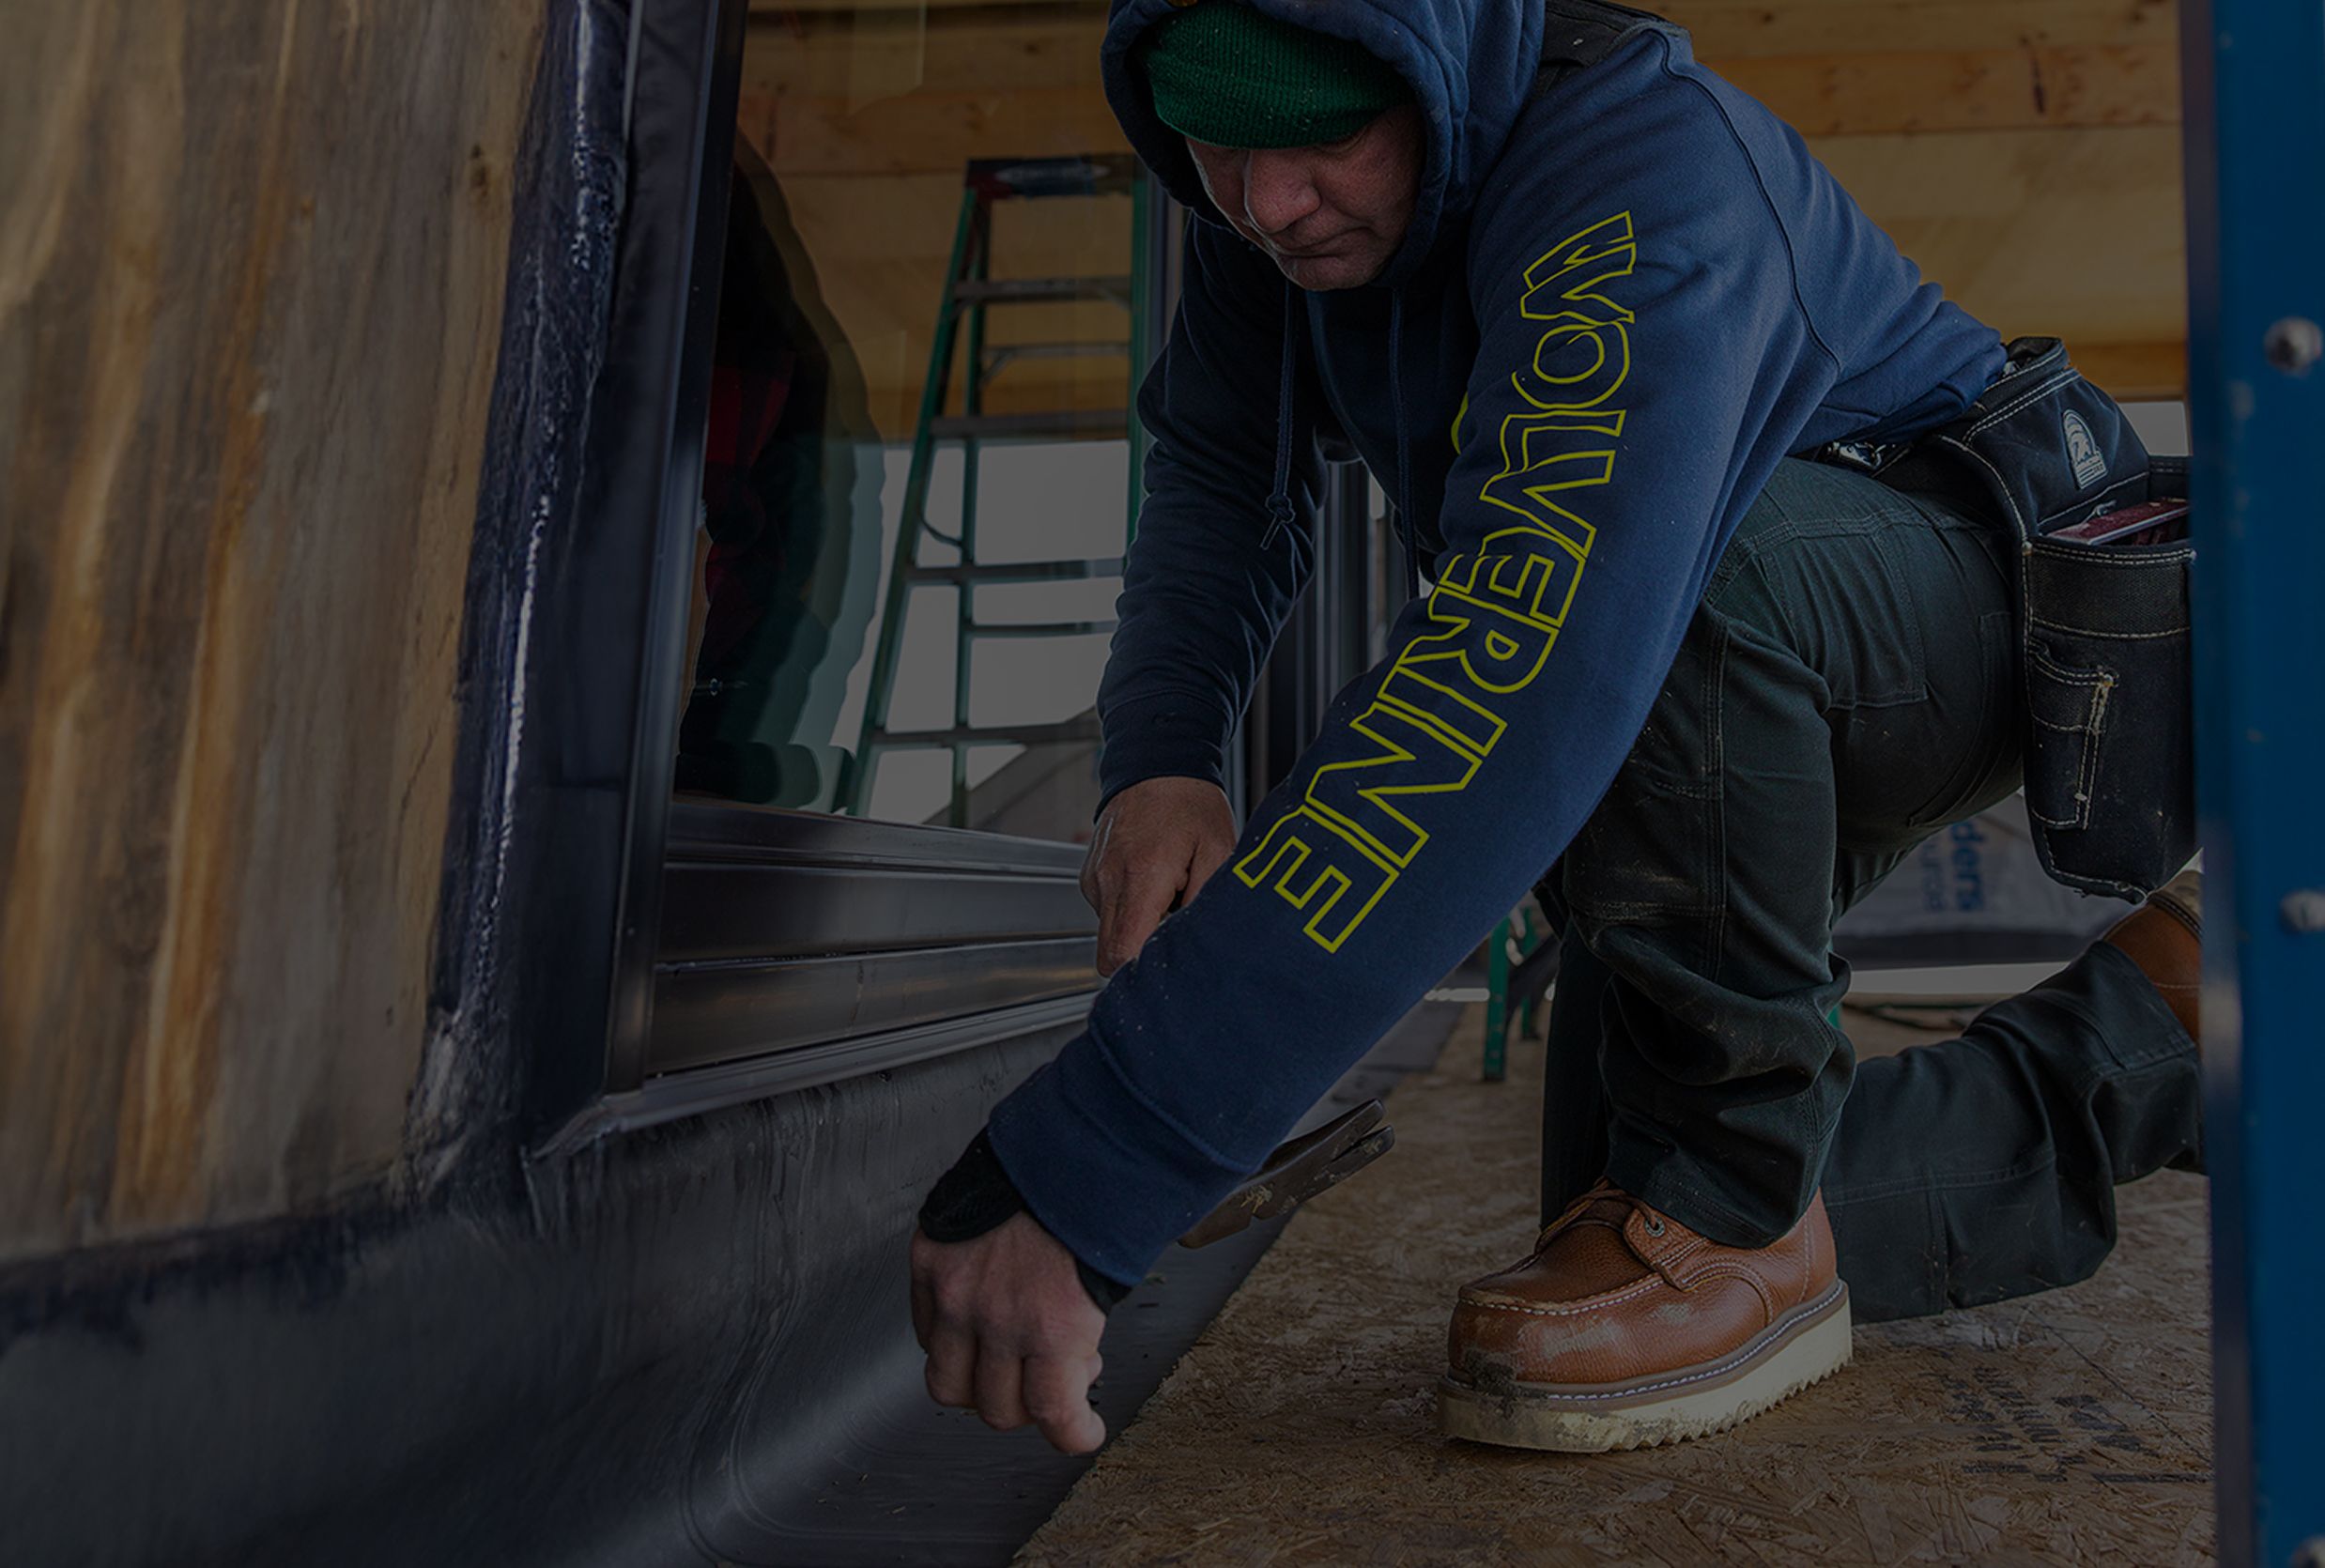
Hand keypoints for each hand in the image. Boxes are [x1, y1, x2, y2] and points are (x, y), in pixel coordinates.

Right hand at [911, 1213, 1108, 1452]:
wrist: (1064, 1141)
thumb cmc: (1096, 1202)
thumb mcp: (1106, 1285)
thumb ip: (1077, 1336)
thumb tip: (1071, 1368)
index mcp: (1055, 1327)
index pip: (1052, 1415)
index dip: (1070, 1434)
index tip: (1079, 1431)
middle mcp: (998, 1319)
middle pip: (995, 1410)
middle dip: (1027, 1404)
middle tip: (1048, 1374)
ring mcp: (955, 1293)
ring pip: (947, 1383)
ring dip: (978, 1382)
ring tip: (1005, 1354)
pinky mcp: (930, 1262)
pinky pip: (924, 1331)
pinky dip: (946, 1340)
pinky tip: (973, 1324)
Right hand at [1080, 777, 1236, 975]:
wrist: (1156, 762)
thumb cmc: (1190, 803)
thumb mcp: (1219, 851)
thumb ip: (1207, 903)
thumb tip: (1197, 946)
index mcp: (1141, 877)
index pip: (1122, 953)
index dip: (1142, 973)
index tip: (1166, 974)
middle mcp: (1108, 881)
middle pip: (1108, 955)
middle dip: (1140, 958)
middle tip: (1174, 941)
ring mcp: (1094, 879)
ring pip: (1110, 934)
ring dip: (1139, 929)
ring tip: (1169, 895)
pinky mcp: (1091, 876)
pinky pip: (1108, 911)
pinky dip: (1131, 908)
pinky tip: (1154, 882)